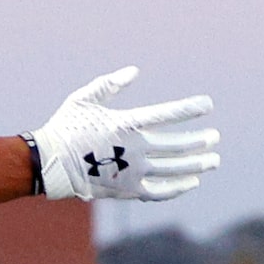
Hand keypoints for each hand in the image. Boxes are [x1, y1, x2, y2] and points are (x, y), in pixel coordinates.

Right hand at [27, 67, 219, 201]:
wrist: (48, 165)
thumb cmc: (65, 127)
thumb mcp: (83, 98)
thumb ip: (109, 84)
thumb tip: (134, 71)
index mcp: (125, 124)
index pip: (167, 114)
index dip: (190, 109)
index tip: (208, 104)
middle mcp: (134, 150)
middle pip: (177, 146)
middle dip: (200, 141)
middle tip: (215, 137)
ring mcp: (133, 173)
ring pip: (174, 170)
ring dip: (197, 165)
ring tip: (213, 160)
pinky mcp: (128, 191)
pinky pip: (160, 192)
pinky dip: (178, 188)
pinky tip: (192, 182)